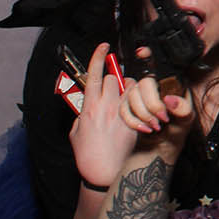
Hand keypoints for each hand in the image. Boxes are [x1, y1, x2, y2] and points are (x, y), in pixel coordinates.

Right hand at [69, 44, 138, 188]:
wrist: (103, 172)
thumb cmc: (88, 154)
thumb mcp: (77, 131)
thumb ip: (83, 113)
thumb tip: (87, 104)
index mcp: (89, 107)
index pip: (93, 75)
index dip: (98, 57)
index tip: (103, 46)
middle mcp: (105, 107)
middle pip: (113, 78)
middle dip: (114, 79)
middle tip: (114, 90)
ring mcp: (121, 113)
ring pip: (130, 87)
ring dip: (128, 90)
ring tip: (126, 102)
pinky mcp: (134, 120)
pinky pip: (141, 103)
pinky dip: (140, 103)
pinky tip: (138, 112)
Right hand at [119, 55, 195, 152]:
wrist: (160, 153)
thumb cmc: (175, 134)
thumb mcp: (186, 121)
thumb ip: (183, 109)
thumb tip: (170, 100)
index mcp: (168, 86)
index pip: (157, 67)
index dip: (148, 56)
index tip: (143, 52)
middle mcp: (152, 90)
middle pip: (142, 83)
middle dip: (151, 102)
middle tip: (162, 116)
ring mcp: (137, 99)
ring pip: (130, 96)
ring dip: (142, 113)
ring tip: (155, 125)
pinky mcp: (126, 111)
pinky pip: (121, 109)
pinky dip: (132, 120)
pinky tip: (144, 128)